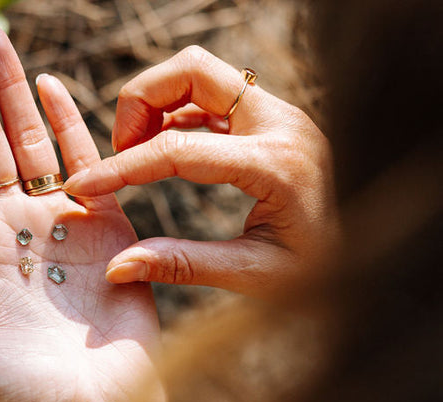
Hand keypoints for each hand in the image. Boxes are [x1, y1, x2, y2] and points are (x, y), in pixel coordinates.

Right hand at [62, 46, 336, 297]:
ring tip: (136, 154)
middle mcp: (280, 123)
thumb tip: (116, 267)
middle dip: (139, 102)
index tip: (83, 187)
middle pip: (192, 69)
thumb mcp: (253, 277)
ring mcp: (278, 114)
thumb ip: (182, 266)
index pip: (179, 147)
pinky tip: (163, 152)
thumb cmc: (323, 275)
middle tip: (120, 154)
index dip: (121, 166)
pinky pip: (211, 95)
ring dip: (156, 102)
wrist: (373, 259)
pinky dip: (175, 113)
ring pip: (199, 71)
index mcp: (276, 164)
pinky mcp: (272, 118)